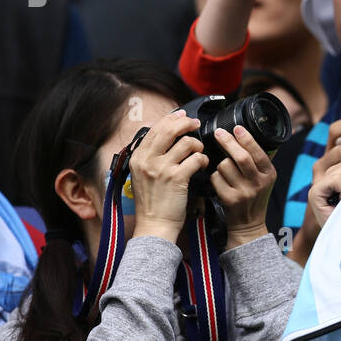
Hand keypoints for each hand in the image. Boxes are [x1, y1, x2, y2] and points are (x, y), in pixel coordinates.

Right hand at [127, 111, 208, 243]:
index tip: (182, 115)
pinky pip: (196, 159)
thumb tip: (165, 134)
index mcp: (138, 158)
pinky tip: (202, 164)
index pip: (155, 129)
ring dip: (197, 145)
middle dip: (186, 123)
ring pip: (186, 143)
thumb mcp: (142, 175)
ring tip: (199, 152)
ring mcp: (162, 169)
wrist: (154, 225)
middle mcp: (147, 161)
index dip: (171, 119)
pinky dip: (202, 159)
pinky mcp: (177, 179)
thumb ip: (151, 156)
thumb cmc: (152, 202)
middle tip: (196, 124)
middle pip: (169, 130)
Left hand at [209, 124, 277, 247]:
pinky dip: (214, 176)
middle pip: (241, 157)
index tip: (237, 128)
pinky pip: (215, 178)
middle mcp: (258, 183)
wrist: (249, 224)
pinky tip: (220, 181)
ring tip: (225, 170)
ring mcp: (244, 192)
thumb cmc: (254, 196)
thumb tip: (251, 133)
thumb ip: (260, 159)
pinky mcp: (229, 200)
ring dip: (220, 163)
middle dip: (228, 142)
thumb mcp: (265, 178)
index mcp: (269, 174)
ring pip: (225, 166)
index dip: (246, 138)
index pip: (258, 152)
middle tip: (219, 133)